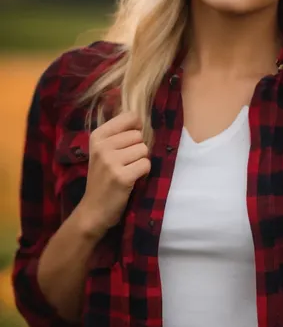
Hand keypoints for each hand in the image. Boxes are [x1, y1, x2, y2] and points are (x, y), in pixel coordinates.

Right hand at [77, 111, 150, 237]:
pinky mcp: (122, 177)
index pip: (129, 117)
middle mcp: (102, 146)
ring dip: (140, 162)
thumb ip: (118, 135)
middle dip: (137, 150)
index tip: (129, 142)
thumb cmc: (102, 179)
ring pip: (144, 150)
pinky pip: (146, 165)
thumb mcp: (102, 152)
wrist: (93, 210)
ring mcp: (111, 162)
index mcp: (97, 136)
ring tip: (127, 172)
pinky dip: (143, 173)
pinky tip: (131, 179)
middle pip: (138, 136)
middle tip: (125, 163)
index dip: (136, 128)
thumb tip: (141, 119)